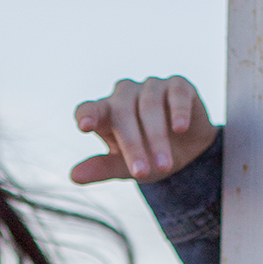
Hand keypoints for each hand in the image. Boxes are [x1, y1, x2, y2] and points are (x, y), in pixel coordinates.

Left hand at [71, 76, 216, 184]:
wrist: (188, 153)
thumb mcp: (125, 167)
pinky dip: (178, 111)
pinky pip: (176, 94)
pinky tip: (180, 128)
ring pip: (149, 105)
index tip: (85, 126)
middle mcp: (125, 95)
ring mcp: (151, 87)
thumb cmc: (149, 157)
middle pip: (123, 114)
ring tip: (164, 165)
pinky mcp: (178, 86)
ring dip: (157, 137)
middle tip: (142, 173)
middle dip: (133, 145)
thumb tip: (74, 177)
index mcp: (106, 113)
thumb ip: (102, 168)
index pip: (90, 109)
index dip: (87, 114)